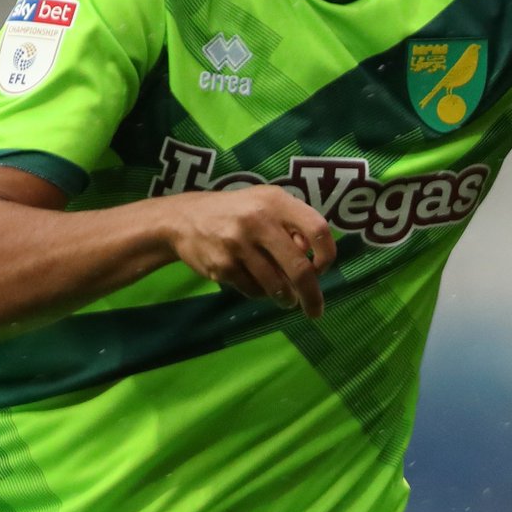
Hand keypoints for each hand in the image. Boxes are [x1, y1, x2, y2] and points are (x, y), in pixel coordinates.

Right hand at [161, 186, 338, 316]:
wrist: (184, 218)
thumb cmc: (237, 212)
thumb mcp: (266, 204)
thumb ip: (293, 226)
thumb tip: (314, 262)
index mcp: (276, 201)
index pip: (318, 229)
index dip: (327, 255)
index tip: (322, 270)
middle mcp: (259, 220)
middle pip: (299, 268)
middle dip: (311, 295)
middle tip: (315, 310)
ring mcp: (238, 243)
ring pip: (276, 285)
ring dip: (285, 298)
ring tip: (285, 299)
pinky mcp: (222, 265)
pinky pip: (253, 290)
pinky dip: (260, 293)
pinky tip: (256, 284)